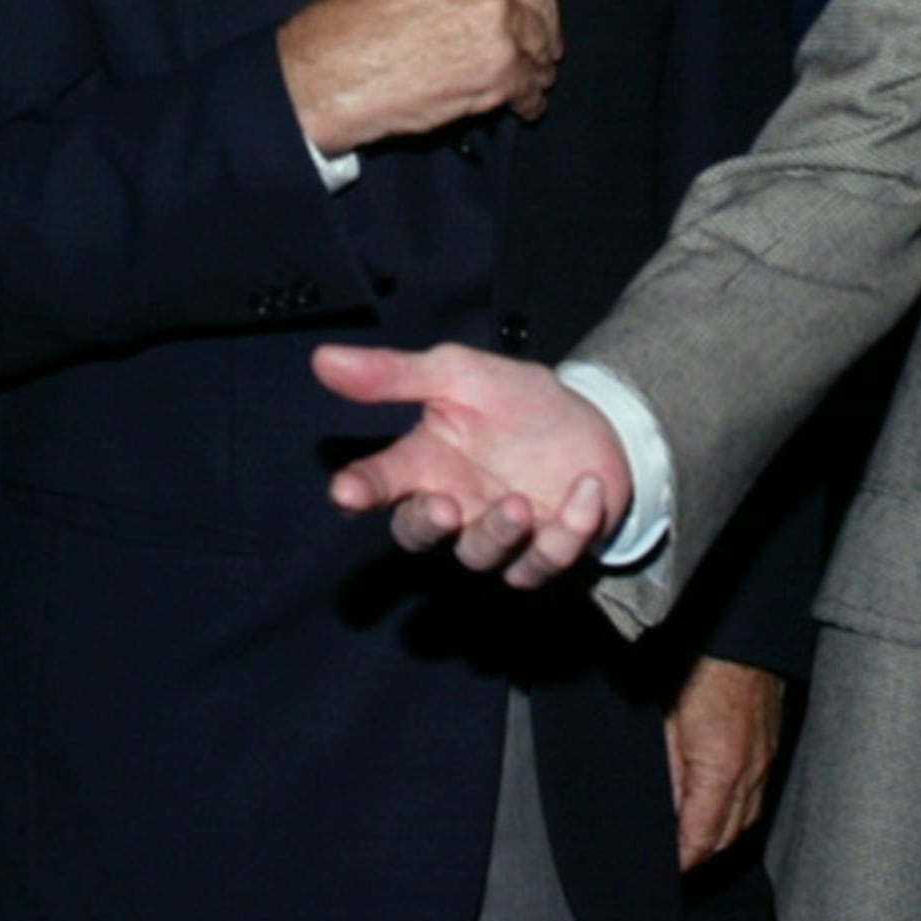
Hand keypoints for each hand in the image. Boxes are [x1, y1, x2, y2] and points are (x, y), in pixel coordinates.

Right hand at [278, 0, 560, 154]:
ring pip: (539, 40)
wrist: (328, 72)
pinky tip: (525, 104)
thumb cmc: (348, 23)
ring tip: (535, 79)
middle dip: (543, 21)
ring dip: (539, 63)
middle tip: (543, 43)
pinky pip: (531, 84)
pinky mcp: (500, 66)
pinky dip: (530, 98)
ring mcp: (495, 17)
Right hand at [314, 341, 629, 585]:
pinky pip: (544, 561)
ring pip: (477, 557)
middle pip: (415, 534)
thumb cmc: (517, 401)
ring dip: (497, 533)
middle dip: (424, 525)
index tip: (346, 492)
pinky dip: (568, 530)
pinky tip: (586, 489)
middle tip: (444, 507)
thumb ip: (395, 374)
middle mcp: (453, 504)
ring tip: (520, 503)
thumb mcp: (458, 373)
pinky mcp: (543, 552)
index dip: (357, 491)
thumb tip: (324, 358)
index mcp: (425, 461)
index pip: (377, 482)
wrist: (596, 421)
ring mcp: (496, 534)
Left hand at [668, 658, 783, 869]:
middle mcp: (752, 775)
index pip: (701, 841)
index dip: (680, 863)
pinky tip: (716, 808)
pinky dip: (734, 813)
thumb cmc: (699, 670)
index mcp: (722, 771)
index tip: (661, 873)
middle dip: (698, 856)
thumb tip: (660, 815)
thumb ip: (666, 774)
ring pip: (743, 823)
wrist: (742, 636)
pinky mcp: (770, 751)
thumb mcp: (665, 724)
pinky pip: (755, 798)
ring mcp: (766, 764)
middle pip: (725, 839)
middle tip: (669, 861)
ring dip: (717, 836)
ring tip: (688, 841)